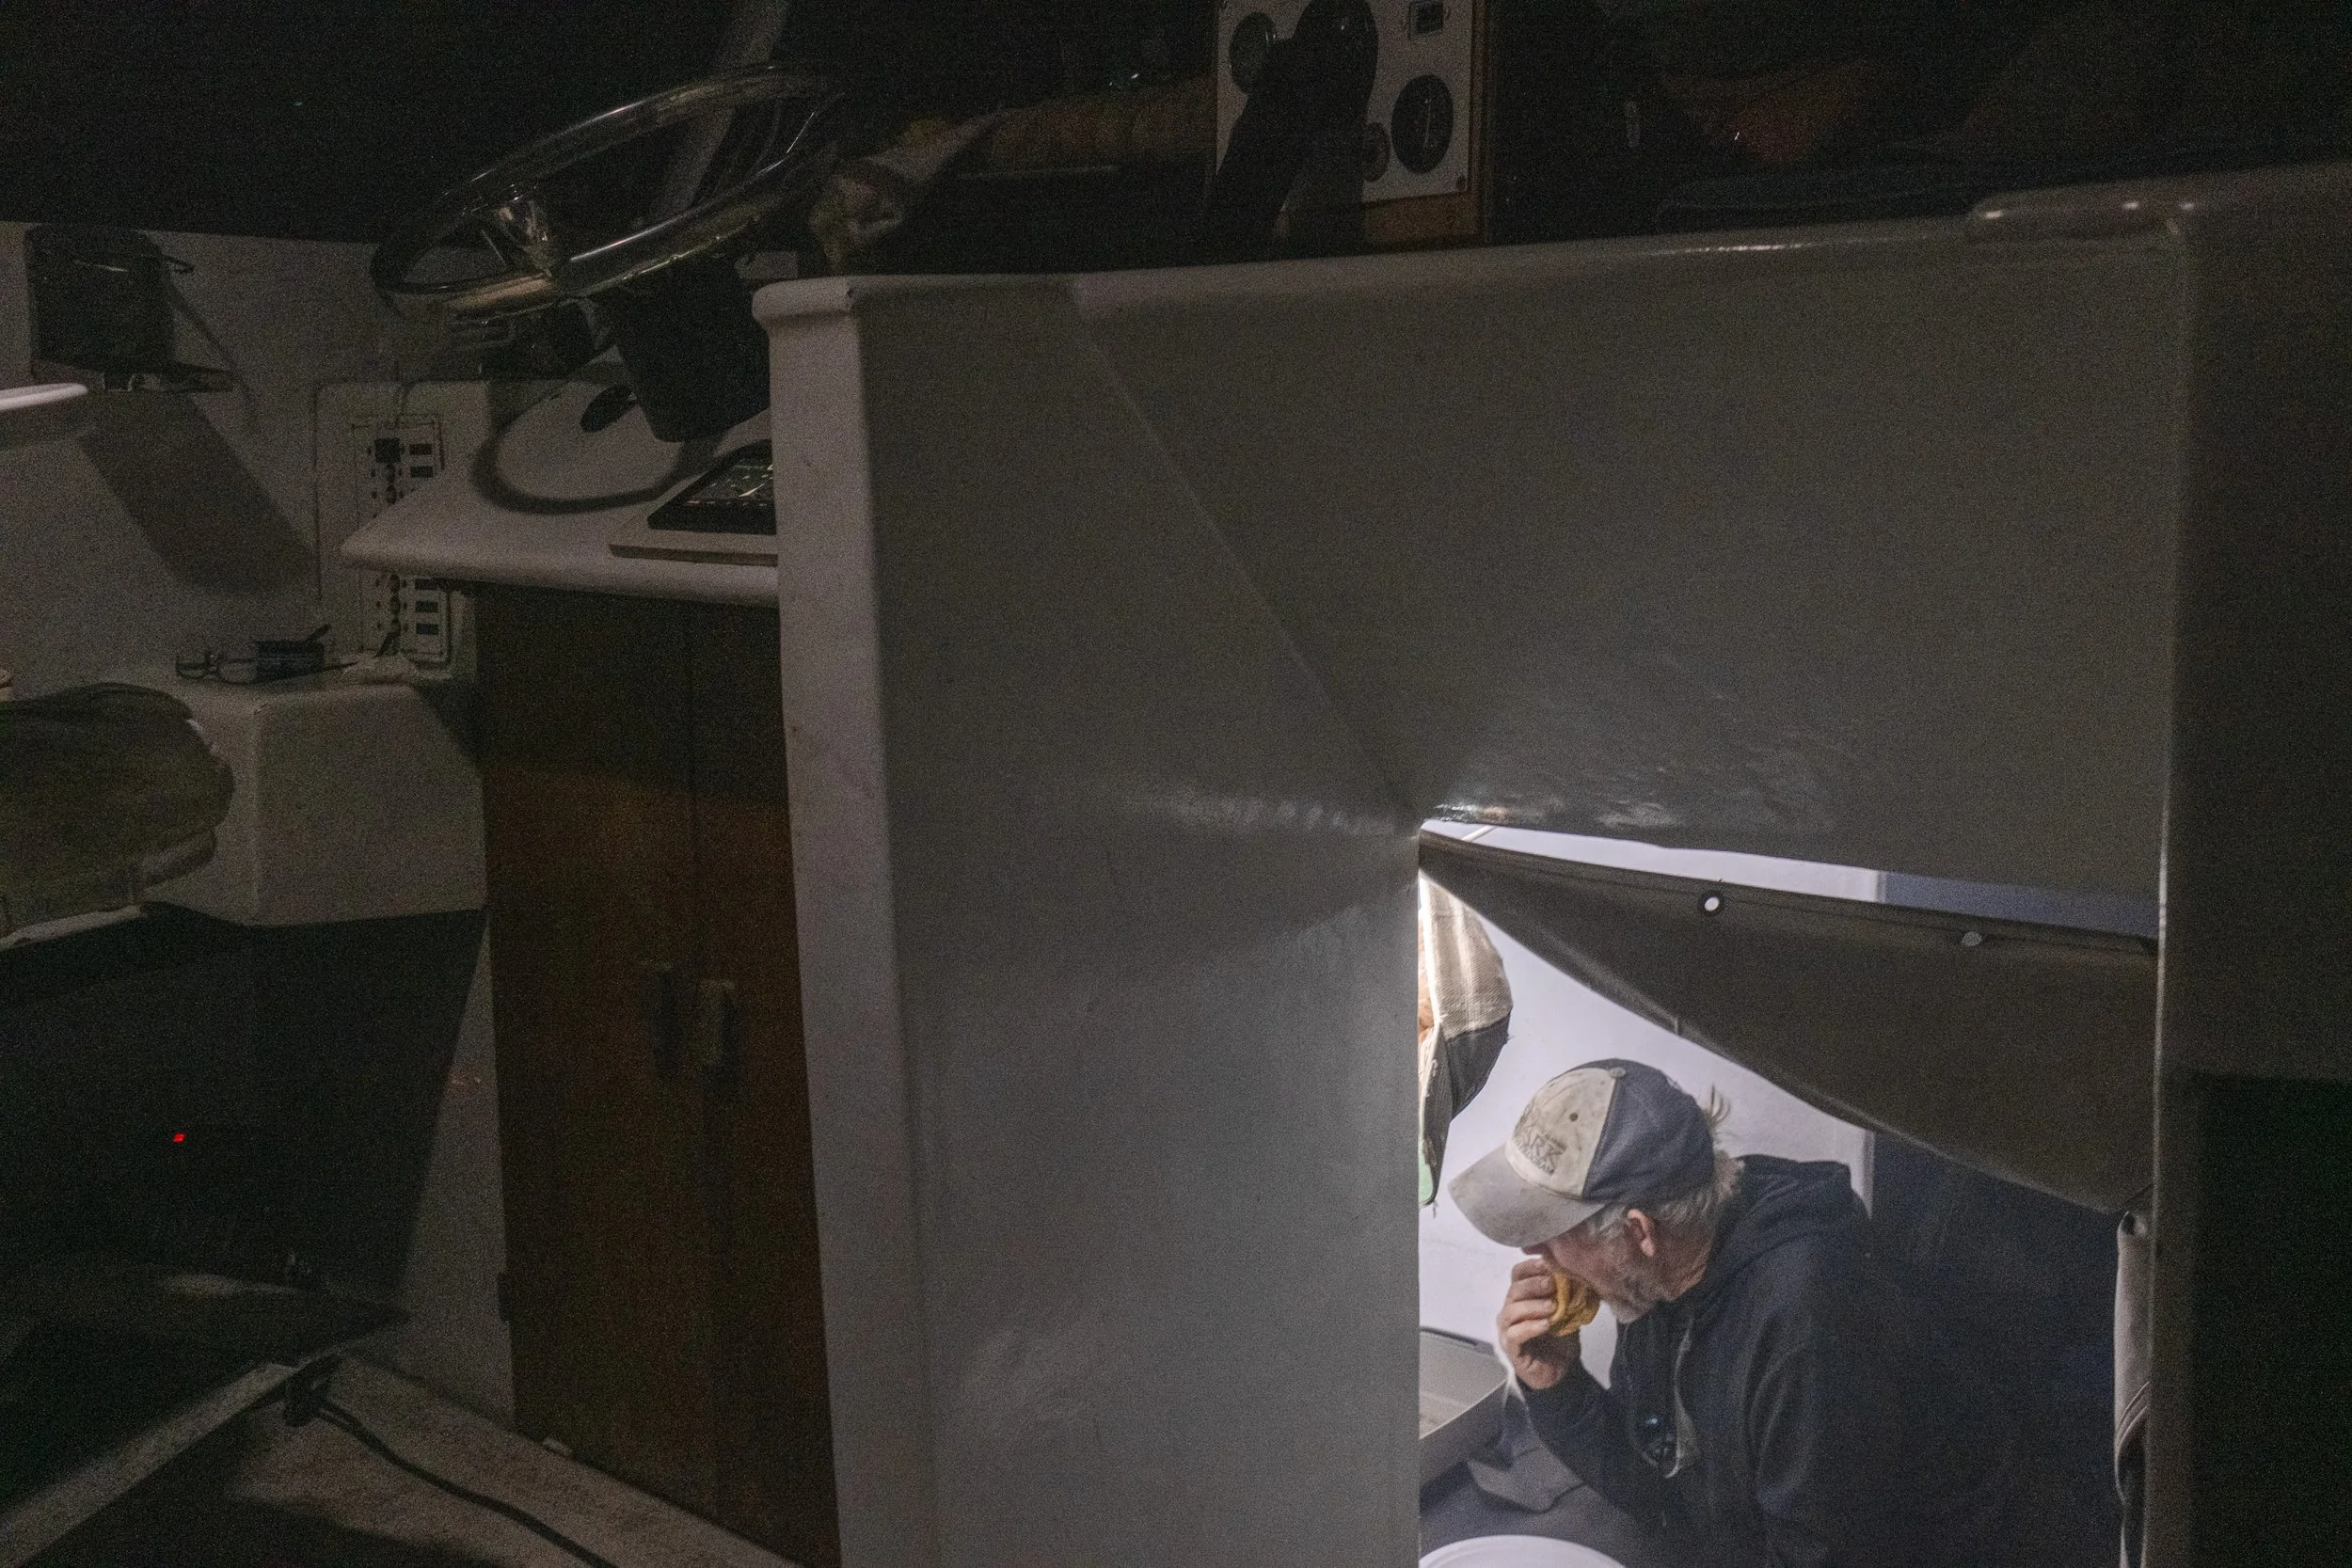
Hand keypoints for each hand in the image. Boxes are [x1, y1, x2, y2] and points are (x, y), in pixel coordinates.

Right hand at [1498, 1258, 1578, 1390]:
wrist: (1561, 1371)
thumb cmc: (1560, 1338)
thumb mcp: (1566, 1311)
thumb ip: (1567, 1294)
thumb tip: (1575, 1273)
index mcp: (1521, 1297)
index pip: (1518, 1274)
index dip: (1531, 1267)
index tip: (1549, 1263)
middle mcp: (1510, 1310)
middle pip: (1514, 1290)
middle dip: (1533, 1285)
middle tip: (1552, 1284)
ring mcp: (1507, 1329)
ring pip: (1511, 1311)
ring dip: (1533, 1306)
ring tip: (1552, 1306)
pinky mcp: (1511, 1348)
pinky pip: (1515, 1334)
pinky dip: (1530, 1327)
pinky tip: (1546, 1325)